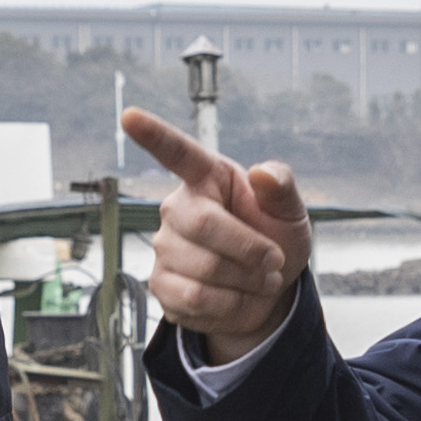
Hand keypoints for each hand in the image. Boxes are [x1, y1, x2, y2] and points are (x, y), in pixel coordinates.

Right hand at [117, 109, 311, 363]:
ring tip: (257, 279)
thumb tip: (263, 174)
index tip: (130, 116)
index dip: (153, 134)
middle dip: (250, 250)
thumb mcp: (290, 212)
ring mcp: (165, 247)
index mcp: (207, 178)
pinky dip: (229, 305)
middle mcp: (177, 208)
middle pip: (203, 226)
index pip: (177, 152)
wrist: (268, 291)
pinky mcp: (161, 284)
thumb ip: (281, 189)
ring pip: (203, 270)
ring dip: (245, 282)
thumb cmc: (275, 238)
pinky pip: (193, 299)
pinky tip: (235, 296)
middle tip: (274, 260)